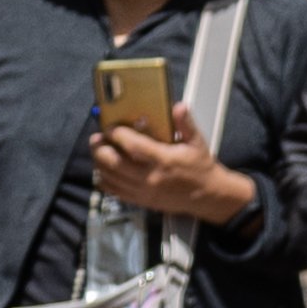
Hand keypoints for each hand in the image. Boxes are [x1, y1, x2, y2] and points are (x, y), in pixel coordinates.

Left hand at [92, 104, 249, 224]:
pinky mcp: (140, 200)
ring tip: (100, 151)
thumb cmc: (201, 167)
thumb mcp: (197, 143)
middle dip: (100, 148)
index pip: (133, 146)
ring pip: (109, 176)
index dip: (117, 134)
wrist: (208, 196)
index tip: (111, 127)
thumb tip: (178, 106)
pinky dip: (104, 179)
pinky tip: (104, 170)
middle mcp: (150, 177)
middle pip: (113, 162)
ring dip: (99, 162)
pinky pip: (113, 191)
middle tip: (97, 138)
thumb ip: (185, 124)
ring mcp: (143, 191)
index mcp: (164, 160)